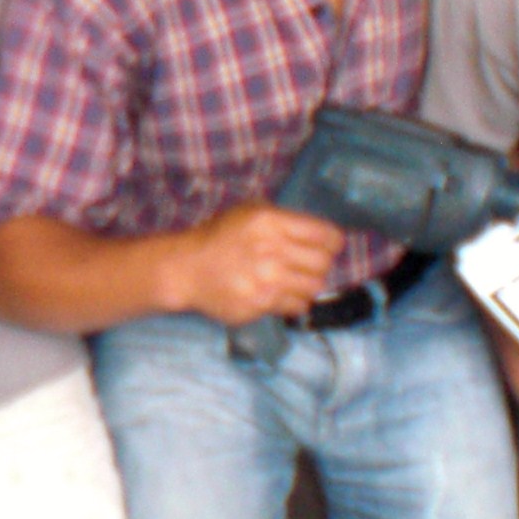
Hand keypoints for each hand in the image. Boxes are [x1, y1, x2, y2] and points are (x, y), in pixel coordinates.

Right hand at [166, 202, 343, 325]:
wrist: (186, 268)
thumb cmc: (219, 236)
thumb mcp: (249, 211)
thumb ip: (283, 218)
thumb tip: (319, 233)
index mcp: (271, 222)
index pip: (326, 235)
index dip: (333, 241)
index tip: (329, 245)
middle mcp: (273, 251)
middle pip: (324, 263)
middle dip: (320, 263)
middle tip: (309, 264)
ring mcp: (267, 281)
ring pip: (315, 287)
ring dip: (309, 283)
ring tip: (295, 280)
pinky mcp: (261, 305)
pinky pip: (297, 306)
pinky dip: (295, 301)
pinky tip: (282, 294)